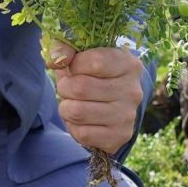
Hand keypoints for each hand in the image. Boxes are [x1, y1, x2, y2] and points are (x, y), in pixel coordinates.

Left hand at [46, 40, 143, 154]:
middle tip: (68, 88)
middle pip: (81, 88)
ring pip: (77, 112)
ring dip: (66, 108)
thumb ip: (67, 50)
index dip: (75, 64)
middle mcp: (132, 91)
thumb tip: (55, 59)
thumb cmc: (95, 75)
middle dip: (65, 87)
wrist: (115, 106)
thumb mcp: (85, 56)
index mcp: (129, 65)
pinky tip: (82, 120)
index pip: (95, 61)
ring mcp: (127, 116)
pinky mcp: (119, 137)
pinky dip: (74, 126)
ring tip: (73, 103)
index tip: (74, 67)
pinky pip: (82, 134)